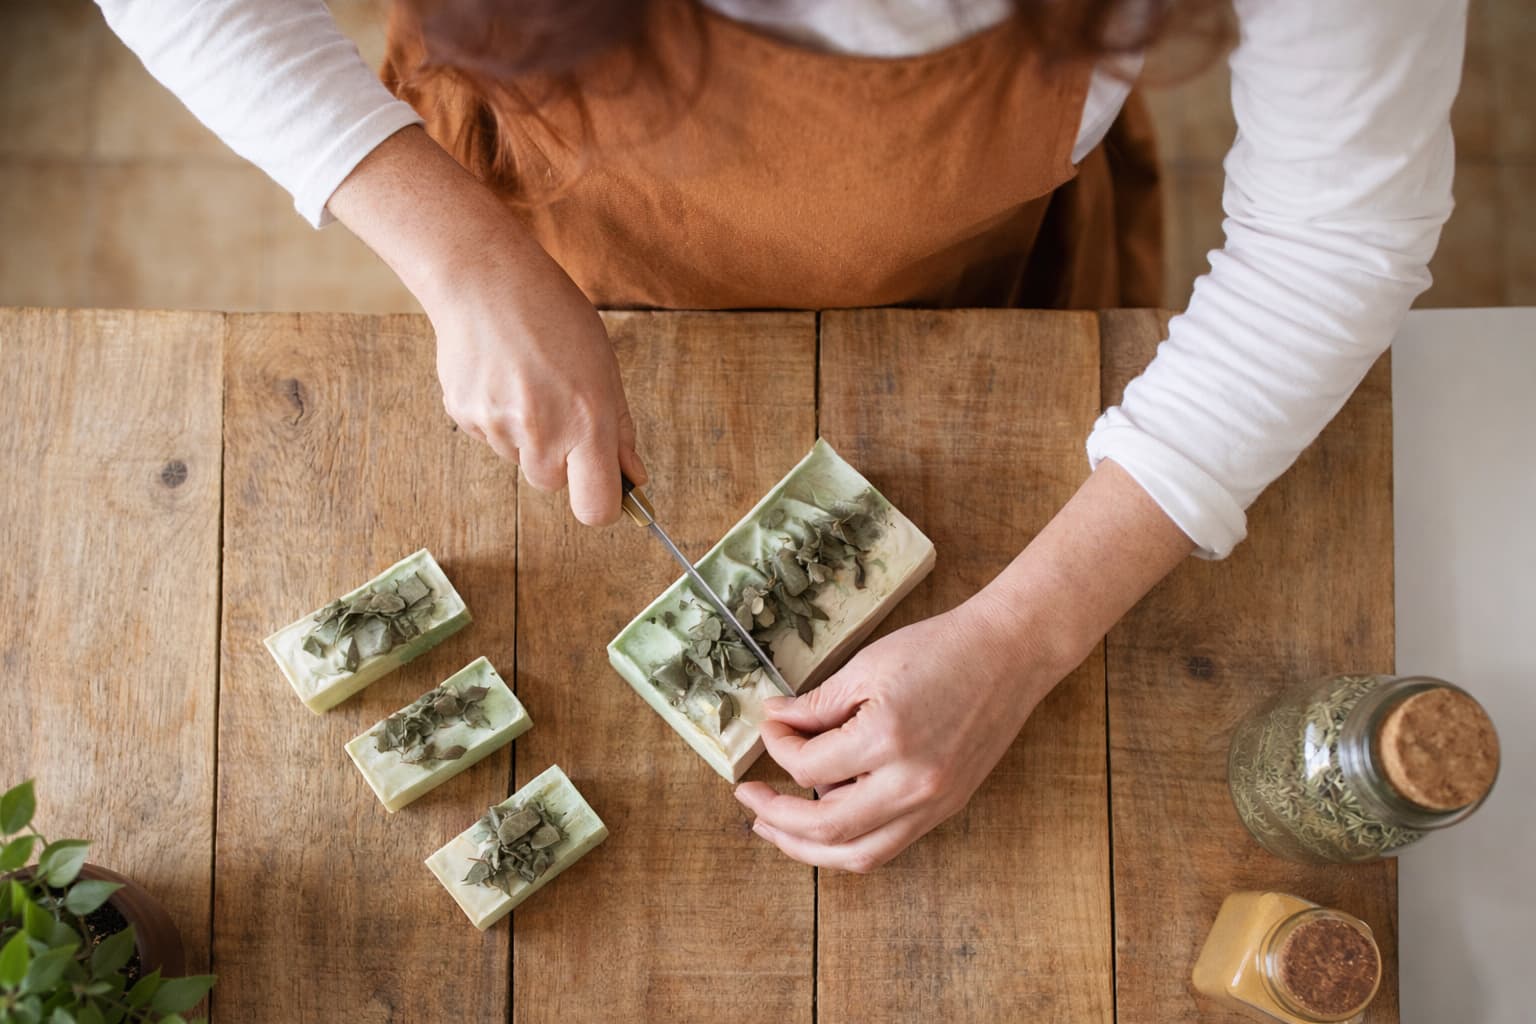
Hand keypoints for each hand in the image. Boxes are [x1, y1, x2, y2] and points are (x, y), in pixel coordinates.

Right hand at [326, 125, 646, 524]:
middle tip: (559, 407)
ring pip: (520, 460)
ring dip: (528, 434)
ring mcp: (498, 427)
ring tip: (527, 380)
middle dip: (561, 459)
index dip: (602, 505)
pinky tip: (502, 375)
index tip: (604, 487)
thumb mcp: (604, 368)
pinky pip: (491, 438)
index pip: (596, 509)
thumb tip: (635, 477)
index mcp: (587, 421)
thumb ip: (619, 430)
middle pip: (553, 485)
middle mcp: (542, 432)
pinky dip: (499, 417)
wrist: (484, 278)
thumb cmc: (553, 316)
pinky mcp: (464, 416)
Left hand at [733, 592, 1060, 872]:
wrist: (1010, 654)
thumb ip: (817, 704)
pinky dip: (849, 844)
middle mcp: (911, 784)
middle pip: (825, 829)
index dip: (777, 748)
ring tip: (774, 830)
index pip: (808, 767)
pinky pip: (888, 846)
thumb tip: (775, 722)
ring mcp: (933, 804)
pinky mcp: (946, 809)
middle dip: (775, 819)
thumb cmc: (941, 649)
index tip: (769, 726)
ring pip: (857, 855)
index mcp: (887, 739)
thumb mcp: (868, 665)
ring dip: (808, 850)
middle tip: (748, 799)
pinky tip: (826, 826)